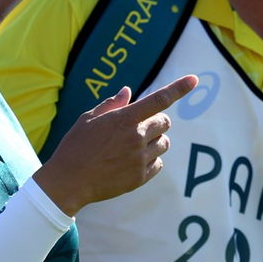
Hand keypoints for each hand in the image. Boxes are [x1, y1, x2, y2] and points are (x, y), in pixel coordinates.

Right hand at [32, 75, 198, 214]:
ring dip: (155, 141)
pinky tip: (133, 161)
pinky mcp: (140, 177)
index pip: (158, 100)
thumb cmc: (75, 146)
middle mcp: (136, 137)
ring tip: (134, 146)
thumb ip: (112, 104)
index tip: (194, 79)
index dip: (179, 88)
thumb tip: (128, 91)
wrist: (68, 181)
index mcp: (124, 119)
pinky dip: (151, 159)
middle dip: (156, 121)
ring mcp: (140, 159)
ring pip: (164, 143)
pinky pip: (159, 163)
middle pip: (165, 123)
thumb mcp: (88, 119)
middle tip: (139, 127)